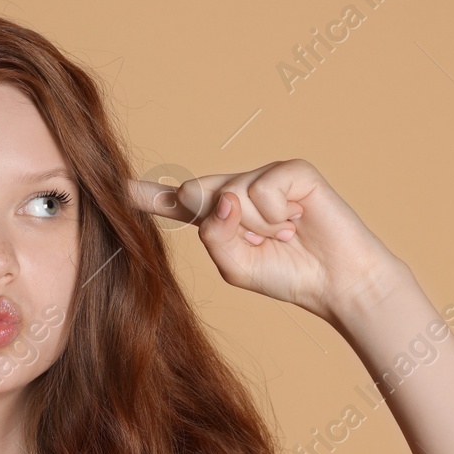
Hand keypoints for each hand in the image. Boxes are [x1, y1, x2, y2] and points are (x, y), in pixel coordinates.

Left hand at [129, 159, 402, 322]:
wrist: (336, 282)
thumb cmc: (287, 275)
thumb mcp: (235, 266)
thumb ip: (214, 236)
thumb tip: (222, 195)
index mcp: (217, 217)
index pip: (175, 202)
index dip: (148, 194)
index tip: (117, 188)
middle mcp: (236, 190)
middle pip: (196, 192)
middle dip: (220, 221)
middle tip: (261, 241)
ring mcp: (263, 177)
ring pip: (230, 193)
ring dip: (258, 226)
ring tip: (285, 234)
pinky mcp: (292, 171)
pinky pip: (261, 189)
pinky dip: (275, 215)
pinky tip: (296, 221)